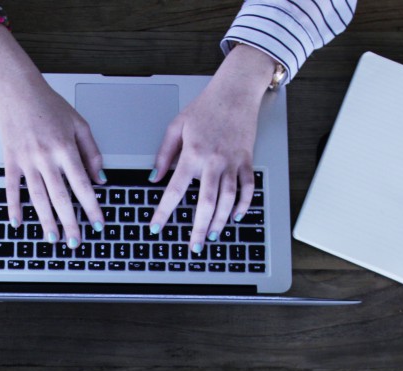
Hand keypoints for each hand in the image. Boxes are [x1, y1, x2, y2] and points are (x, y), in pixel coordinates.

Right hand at [0, 78, 104, 245]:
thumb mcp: (79, 124)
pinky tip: (18, 222)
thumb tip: (100, 180)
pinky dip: (14, 206)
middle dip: (70, 223)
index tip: (98, 224)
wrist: (18, 90)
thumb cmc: (49, 105)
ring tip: (53, 238)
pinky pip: (11, 188)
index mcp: (66, 149)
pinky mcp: (10, 160)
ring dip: (46, 220)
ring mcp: (26, 160)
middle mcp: (46, 157)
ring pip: (37, 197)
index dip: (92, 207)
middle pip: (61, 197)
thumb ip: (91, 153)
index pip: (83, 185)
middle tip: (76, 242)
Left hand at [149, 45, 277, 252]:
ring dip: (221, 222)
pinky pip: (248, 188)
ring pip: (228, 200)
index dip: (163, 212)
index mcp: (192, 154)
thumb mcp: (176, 126)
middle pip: (206, 203)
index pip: (175, 191)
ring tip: (213, 236)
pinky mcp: (247, 160)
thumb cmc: (205, 107)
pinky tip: (236, 216)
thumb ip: (164, 154)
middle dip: (199, 229)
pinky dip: (244, 205)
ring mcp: (233, 162)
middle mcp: (214, 161)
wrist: (235, 91)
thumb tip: (154, 178)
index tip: (155, 228)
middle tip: (194, 247)